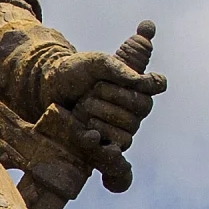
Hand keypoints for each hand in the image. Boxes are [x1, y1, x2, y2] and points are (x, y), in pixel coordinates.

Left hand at [43, 50, 167, 153]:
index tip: (136, 79)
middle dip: (114, 96)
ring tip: (83, 106)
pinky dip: (101, 135)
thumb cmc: (75, 72)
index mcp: (135, 83)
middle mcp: (135, 106)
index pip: (158, 83)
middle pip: (142, 106)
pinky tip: (88, 129)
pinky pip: (118, 146)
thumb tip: (146, 81)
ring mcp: (124, 126)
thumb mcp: (96, 63)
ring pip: (130, 127)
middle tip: (93, 90)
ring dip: (103, 114)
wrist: (50, 90)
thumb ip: (119, 69)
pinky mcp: (109, 143)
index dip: (151, 82)